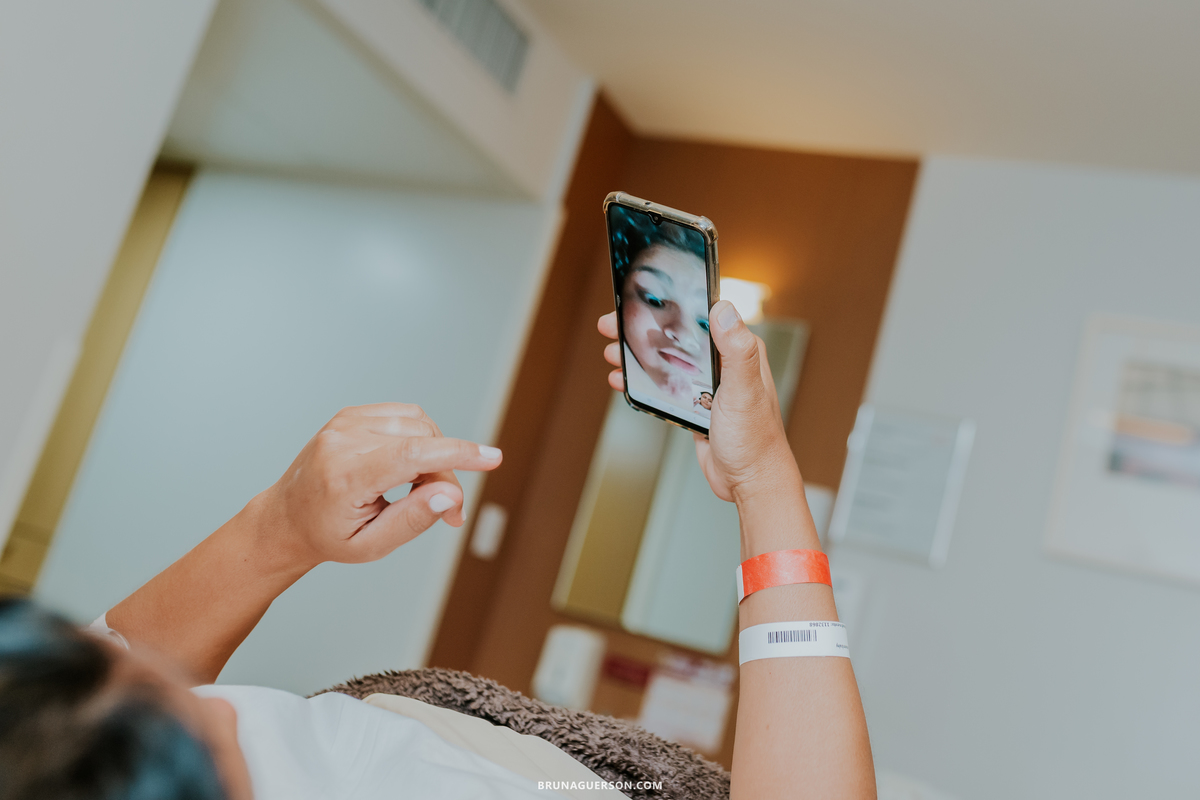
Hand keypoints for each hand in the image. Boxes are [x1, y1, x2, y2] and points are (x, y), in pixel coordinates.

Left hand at [254, 403, 502, 568]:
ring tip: (420, 491)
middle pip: (422, 441)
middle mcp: (342, 441)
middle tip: (449, 512)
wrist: (287, 518)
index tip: (492, 459)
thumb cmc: (327, 536)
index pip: (410, 455)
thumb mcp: (371, 546)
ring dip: (433, 456)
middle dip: (446, 473)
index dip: (456, 455)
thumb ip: (412, 520)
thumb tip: (450, 495)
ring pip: (419, 425)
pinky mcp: (351, 415)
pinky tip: (408, 468)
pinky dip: (420, 440)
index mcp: (344, 476)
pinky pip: (407, 418)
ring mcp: (345, 423)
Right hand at [599, 301, 797, 504]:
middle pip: (678, 336)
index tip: (639, 301)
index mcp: (740, 352)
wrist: (750, 482)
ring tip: (613, 353)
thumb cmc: (755, 439)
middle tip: (612, 326)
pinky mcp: (698, 407)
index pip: (701, 316)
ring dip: (639, 356)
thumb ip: (736, 350)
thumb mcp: (743, 390)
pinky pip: (667, 387)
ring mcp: (710, 386)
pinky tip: (626, 381)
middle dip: (643, 329)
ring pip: (668, 361)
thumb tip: (723, 309)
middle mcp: (725, 365)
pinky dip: (645, 382)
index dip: (668, 305)